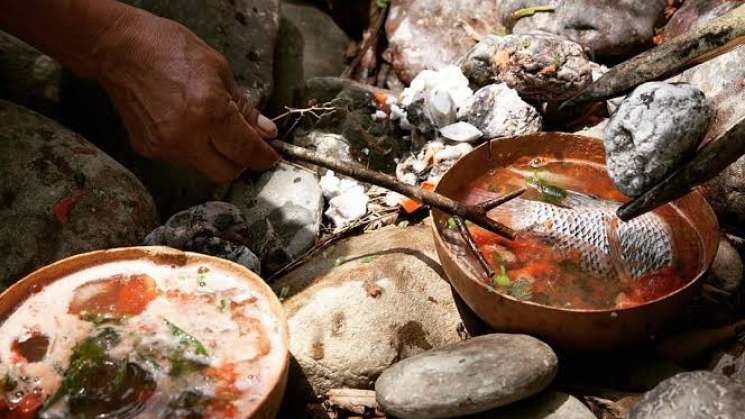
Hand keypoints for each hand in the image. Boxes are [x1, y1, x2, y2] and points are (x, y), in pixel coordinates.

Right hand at [94, 11, 278, 181]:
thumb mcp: (219, 70)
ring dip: (215, 156)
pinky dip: (192, 149)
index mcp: (210, 112)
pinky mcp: (147, 150)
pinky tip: (186, 125)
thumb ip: (244, 107)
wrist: (119, 49)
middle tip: (244, 144)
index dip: (263, 157)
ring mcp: (165, 146)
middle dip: (241, 161)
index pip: (246, 150)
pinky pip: (181, 160)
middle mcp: (187, 136)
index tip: (270, 156)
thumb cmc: (170, 49)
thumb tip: (266, 132)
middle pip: (226, 172)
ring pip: (204, 169)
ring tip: (211, 128)